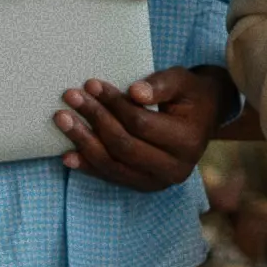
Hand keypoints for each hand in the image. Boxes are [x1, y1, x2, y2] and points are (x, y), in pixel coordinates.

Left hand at [56, 65, 225, 191]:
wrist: (205, 116)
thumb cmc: (190, 94)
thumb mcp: (182, 81)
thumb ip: (161, 85)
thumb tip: (134, 92)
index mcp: (188, 141)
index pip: (141, 124)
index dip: (113, 104)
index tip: (91, 84)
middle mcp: (176, 168)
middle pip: (124, 146)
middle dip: (94, 120)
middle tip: (70, 97)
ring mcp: (159, 182)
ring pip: (113, 165)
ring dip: (84, 142)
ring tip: (62, 120)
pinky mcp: (145, 185)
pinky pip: (111, 177)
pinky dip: (88, 166)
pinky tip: (67, 155)